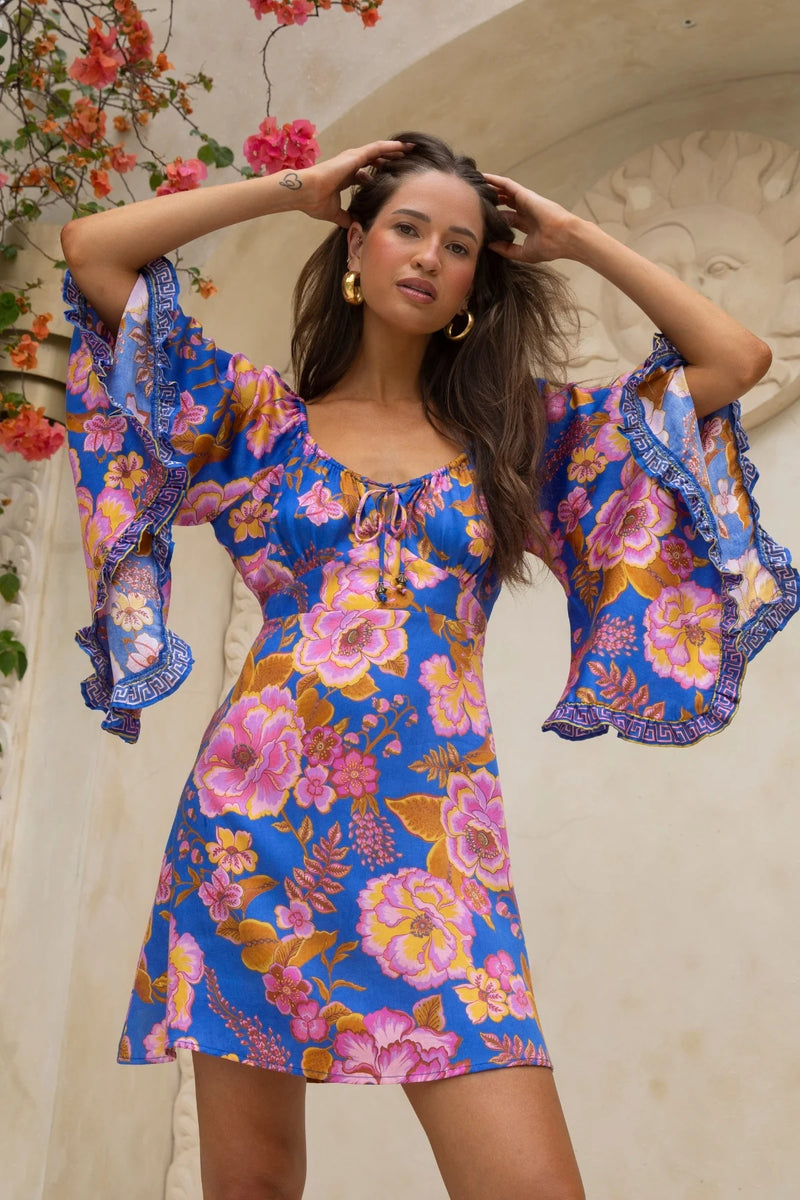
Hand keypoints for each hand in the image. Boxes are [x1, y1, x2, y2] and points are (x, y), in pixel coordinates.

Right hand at [293, 140, 413, 227]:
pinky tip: (403, 148)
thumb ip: (345, 217)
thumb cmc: (314, 201)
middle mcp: (351, 165)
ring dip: (395, 150)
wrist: (304, 192)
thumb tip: (353, 225)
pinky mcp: (355, 156)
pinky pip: (378, 148)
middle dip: (391, 159)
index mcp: (346, 176)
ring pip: (379, 151)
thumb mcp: (334, 213)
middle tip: (407, 160)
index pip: (367, 172)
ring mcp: (353, 158)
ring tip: (410, 150)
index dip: (380, 172)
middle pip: (376, 159)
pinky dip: (391, 148)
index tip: (392, 175)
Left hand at [482, 173, 580, 262]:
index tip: (482, 220)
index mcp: (527, 224)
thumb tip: (489, 245)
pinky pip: (506, 184)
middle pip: (505, 203)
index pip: (508, 218)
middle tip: (476, 201)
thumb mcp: (523, 252)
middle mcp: (526, 211)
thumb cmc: (549, 246)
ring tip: (475, 186)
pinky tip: (483, 177)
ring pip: (504, 192)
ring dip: (491, 189)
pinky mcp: (524, 194)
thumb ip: (506, 249)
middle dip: (492, 202)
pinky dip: (495, 180)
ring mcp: (525, 201)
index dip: (496, 218)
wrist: (564, 237)